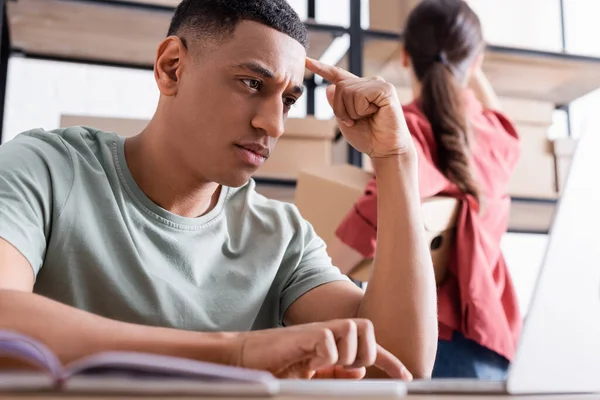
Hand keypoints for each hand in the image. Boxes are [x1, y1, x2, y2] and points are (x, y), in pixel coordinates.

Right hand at [234, 318, 412, 379]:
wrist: (245, 357)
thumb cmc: (276, 365)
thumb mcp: (310, 374)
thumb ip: (334, 373)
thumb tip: (359, 373)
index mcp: (332, 341)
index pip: (367, 346)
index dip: (389, 360)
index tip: (406, 377)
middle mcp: (328, 331)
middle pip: (366, 328)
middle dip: (365, 352)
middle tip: (346, 368)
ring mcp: (316, 331)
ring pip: (354, 329)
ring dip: (347, 354)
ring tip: (325, 364)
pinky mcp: (304, 334)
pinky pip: (330, 342)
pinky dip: (326, 356)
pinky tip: (311, 362)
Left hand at [305, 57, 413, 158]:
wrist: (385, 151)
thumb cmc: (368, 138)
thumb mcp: (345, 121)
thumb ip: (337, 105)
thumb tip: (329, 87)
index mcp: (359, 89)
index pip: (337, 75)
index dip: (321, 68)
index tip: (306, 61)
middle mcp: (369, 83)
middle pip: (339, 87)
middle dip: (341, 110)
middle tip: (355, 122)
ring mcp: (378, 84)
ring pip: (347, 91)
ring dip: (352, 112)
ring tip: (368, 118)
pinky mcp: (385, 90)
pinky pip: (360, 95)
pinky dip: (362, 110)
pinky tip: (375, 114)